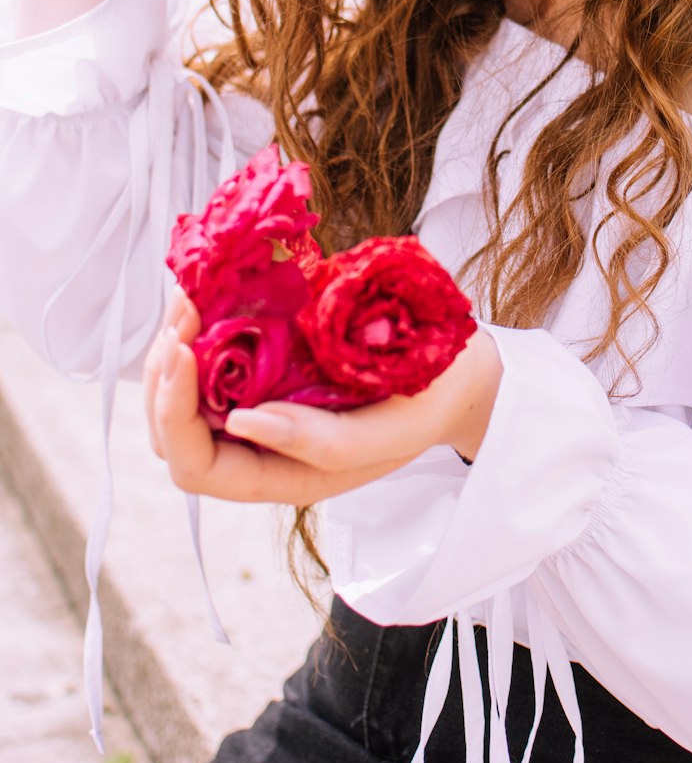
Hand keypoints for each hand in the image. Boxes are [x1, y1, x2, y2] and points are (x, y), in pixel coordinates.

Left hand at [144, 289, 502, 505]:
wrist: (456, 370)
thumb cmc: (423, 406)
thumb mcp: (384, 434)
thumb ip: (318, 442)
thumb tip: (241, 422)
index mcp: (280, 476)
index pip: (197, 467)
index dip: (175, 413)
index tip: (185, 349)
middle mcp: (257, 445)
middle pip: (173, 431)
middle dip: (163, 374)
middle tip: (183, 312)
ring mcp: (258, 401)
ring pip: (184, 389)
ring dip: (175, 341)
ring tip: (188, 295)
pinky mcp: (268, 363)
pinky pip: (213, 351)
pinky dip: (203, 319)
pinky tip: (209, 286)